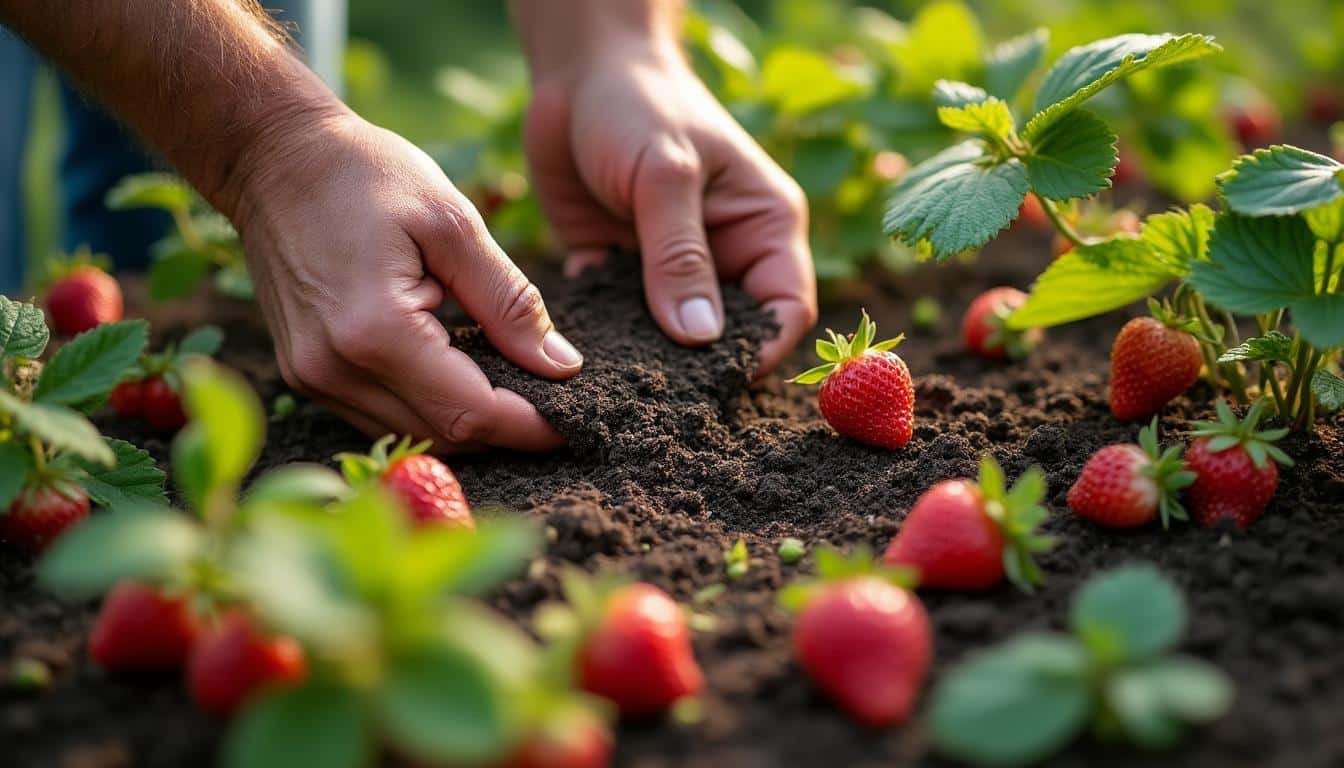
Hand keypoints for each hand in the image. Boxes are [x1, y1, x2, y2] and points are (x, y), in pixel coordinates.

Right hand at [233, 112, 581, 451]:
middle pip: (443, 435)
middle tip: (554, 404)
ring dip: (467, 422)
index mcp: (376, 332)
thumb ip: (510, 301)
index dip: (531, 427)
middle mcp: (336, 370)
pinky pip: (381, 416)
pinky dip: (428, 408)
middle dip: (505, 430)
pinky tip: (460, 375)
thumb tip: (562, 366)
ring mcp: (313, 378)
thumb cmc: (367, 175)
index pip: (471, 412)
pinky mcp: (305, 376)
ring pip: (412, 434)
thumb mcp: (454, 223)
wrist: (273, 158)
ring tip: (513, 388)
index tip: (577, 419)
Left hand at [522, 38, 817, 373]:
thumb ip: (679, 256)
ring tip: (620, 390)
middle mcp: (726, 254)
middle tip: (662, 399)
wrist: (574, 72)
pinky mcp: (621, 271)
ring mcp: (673, 267)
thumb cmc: (638, 104)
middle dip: (703, 366)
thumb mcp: (664, 175)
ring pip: (674, 336)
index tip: (719, 381)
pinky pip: (621, 323)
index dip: (763, 350)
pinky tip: (582, 359)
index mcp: (764, 226)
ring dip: (650, 360)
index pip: (786, 309)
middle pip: (732, 333)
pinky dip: (606, 341)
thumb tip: (702, 339)